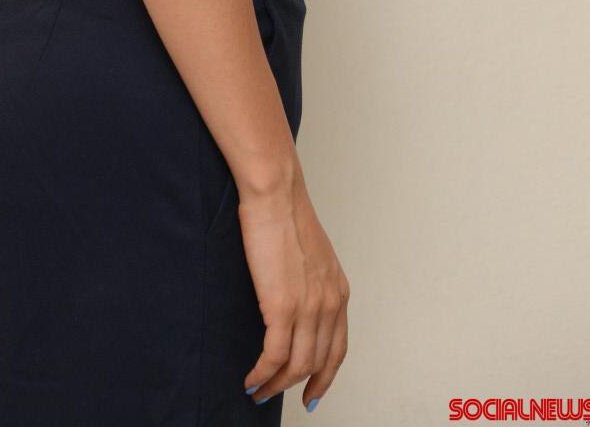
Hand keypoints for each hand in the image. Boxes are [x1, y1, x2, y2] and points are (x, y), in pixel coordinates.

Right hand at [239, 175, 349, 410]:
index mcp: (338, 292)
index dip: (325, 377)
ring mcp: (308, 307)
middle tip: (275, 395)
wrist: (276, 194)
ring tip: (257, 391)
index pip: (337, 350)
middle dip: (297, 387)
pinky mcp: (282, 306)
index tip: (312, 394)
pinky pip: (273, 355)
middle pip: (317, 363)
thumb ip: (311, 283)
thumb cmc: (285, 214)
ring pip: (296, 365)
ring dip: (275, 385)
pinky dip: (262, 373)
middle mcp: (329, 304)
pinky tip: (251, 378)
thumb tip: (296, 303)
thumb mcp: (312, 254)